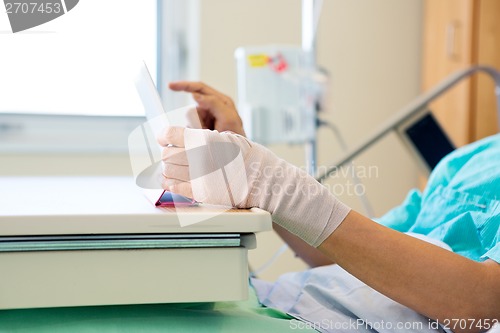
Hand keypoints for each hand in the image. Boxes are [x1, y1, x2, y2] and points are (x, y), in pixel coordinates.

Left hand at [158, 126, 349, 246]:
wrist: (264, 180)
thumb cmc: (249, 158)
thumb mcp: (228, 138)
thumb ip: (206, 137)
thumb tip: (187, 137)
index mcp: (205, 139)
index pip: (171, 134)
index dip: (164, 135)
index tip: (164, 137)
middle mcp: (199, 156)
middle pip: (167, 154)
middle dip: (167, 154)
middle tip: (171, 155)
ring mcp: (199, 175)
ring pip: (168, 170)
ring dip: (167, 169)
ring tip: (172, 169)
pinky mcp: (201, 192)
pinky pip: (175, 187)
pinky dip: (169, 183)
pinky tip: (171, 181)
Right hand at [168, 81, 245, 135]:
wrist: (237, 153)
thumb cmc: (237, 135)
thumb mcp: (228, 118)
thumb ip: (214, 103)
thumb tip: (196, 95)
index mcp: (220, 100)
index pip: (199, 88)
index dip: (184, 86)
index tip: (171, 86)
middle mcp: (212, 107)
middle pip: (193, 108)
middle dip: (197, 120)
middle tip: (208, 130)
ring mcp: (206, 118)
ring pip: (191, 120)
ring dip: (198, 129)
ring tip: (211, 135)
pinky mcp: (202, 128)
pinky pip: (191, 129)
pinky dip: (197, 134)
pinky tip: (207, 137)